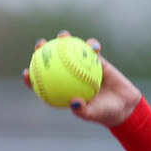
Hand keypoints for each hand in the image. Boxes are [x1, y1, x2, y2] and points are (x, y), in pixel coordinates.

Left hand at [22, 35, 142, 127]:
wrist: (124, 106)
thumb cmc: (105, 113)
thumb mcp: (94, 114)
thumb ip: (83, 111)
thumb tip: (73, 102)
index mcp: (63, 89)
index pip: (43, 83)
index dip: (31, 78)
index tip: (25, 73)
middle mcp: (69, 75)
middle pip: (51, 61)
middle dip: (42, 50)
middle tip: (40, 44)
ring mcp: (81, 65)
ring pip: (70, 50)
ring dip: (65, 40)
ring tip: (64, 36)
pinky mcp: (96, 60)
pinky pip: (92, 49)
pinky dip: (92, 46)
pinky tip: (93, 46)